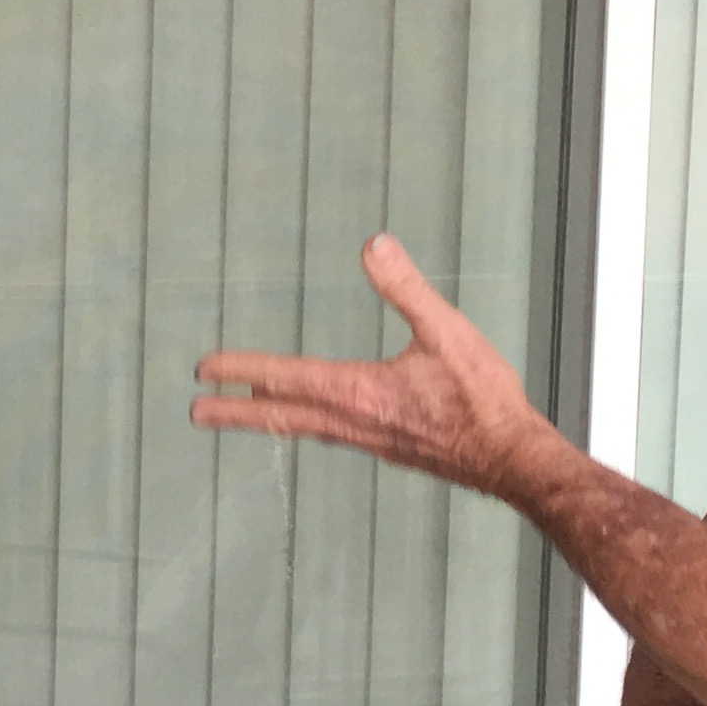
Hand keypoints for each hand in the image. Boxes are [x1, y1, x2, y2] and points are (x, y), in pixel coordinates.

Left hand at [191, 236, 558, 499]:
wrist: (511, 459)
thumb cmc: (482, 400)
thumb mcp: (447, 332)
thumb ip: (406, 288)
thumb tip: (374, 246)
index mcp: (357, 392)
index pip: (284, 379)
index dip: (240, 370)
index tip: (203, 370)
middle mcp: (352, 422)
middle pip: (279, 416)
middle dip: (234, 412)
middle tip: (195, 411)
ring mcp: (367, 440)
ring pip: (303, 427)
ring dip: (267, 419)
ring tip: (242, 413)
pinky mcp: (385, 448)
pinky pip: (329, 434)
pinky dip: (305, 424)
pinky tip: (312, 419)